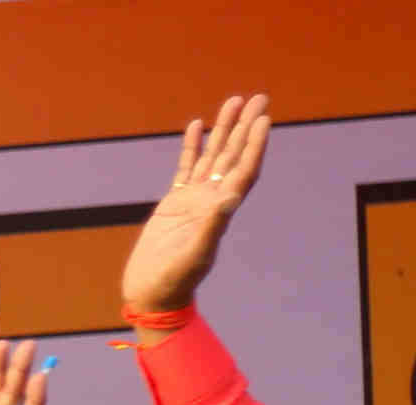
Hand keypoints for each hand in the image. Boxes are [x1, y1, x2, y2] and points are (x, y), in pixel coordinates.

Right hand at [124, 93, 268, 320]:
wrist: (152, 295)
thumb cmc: (172, 282)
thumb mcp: (192, 256)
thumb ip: (211, 226)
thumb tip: (230, 198)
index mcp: (220, 210)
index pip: (243, 170)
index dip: (254, 145)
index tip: (263, 119)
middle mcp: (212, 199)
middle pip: (234, 155)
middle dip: (246, 126)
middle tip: (258, 98)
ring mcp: (193, 199)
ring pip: (213, 156)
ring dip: (224, 130)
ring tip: (233, 102)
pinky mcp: (173, 203)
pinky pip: (186, 167)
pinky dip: (192, 147)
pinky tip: (197, 126)